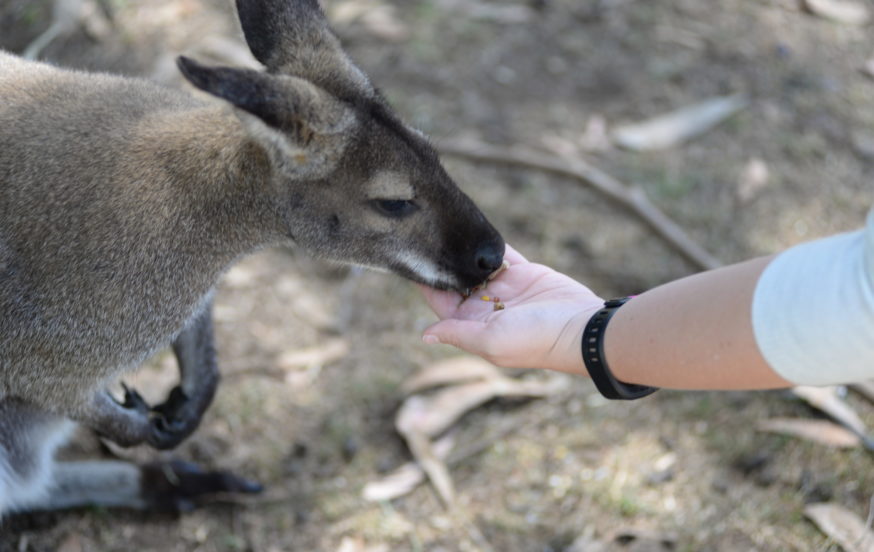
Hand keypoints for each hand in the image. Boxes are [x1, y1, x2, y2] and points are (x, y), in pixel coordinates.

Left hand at [419, 245, 603, 374]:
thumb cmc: (535, 340)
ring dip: (463, 251)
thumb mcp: (490, 341)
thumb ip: (458, 334)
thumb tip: (425, 335)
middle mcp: (486, 308)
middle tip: (424, 234)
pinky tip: (472, 227)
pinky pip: (501, 255)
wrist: (581, 328)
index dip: (427, 282)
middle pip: (456, 281)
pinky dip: (489, 244)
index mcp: (474, 327)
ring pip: (476, 266)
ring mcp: (505, 289)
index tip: (411, 258)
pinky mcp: (523, 274)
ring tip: (443, 226)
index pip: (442, 302)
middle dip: (443, 262)